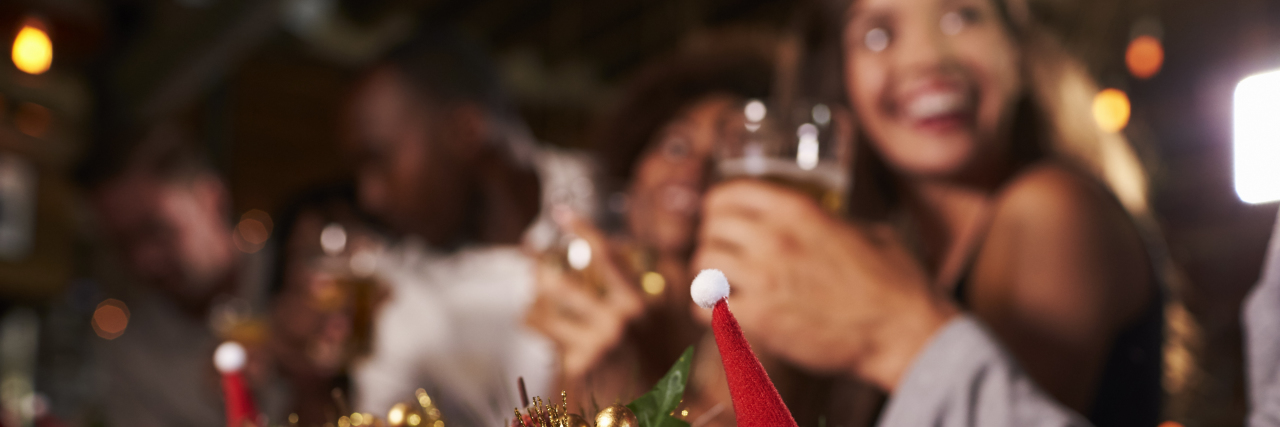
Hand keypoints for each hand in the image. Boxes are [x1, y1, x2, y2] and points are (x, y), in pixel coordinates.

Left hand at [526, 208, 644, 379]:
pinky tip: (538, 324)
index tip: (562, 213)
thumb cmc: (653, 360)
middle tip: (528, 255)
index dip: (583, 230)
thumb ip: (642, 283)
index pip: (606, 256)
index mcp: (636, 303)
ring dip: (534, 303)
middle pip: (561, 282)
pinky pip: (545, 335)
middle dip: (537, 267)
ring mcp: (596, 343)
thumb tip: (617, 245)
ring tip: (535, 302)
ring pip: (543, 310)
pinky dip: (537, 325)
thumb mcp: (659, 318)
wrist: (649, 405)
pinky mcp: (579, 364)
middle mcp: (617, 321)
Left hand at [692, 180, 957, 390]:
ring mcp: (764, 278)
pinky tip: (721, 312)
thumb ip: (828, 220)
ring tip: (722, 283)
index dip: (718, 205)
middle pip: (711, 226)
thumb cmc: (894, 283)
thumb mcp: (864, 230)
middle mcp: (774, 237)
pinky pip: (705, 305)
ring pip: (704, 262)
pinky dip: (707, 308)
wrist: (903, 332)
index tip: (720, 217)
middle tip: (723, 254)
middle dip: (713, 239)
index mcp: (798, 209)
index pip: (728, 192)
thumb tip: (816, 219)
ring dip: (708, 273)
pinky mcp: (760, 318)